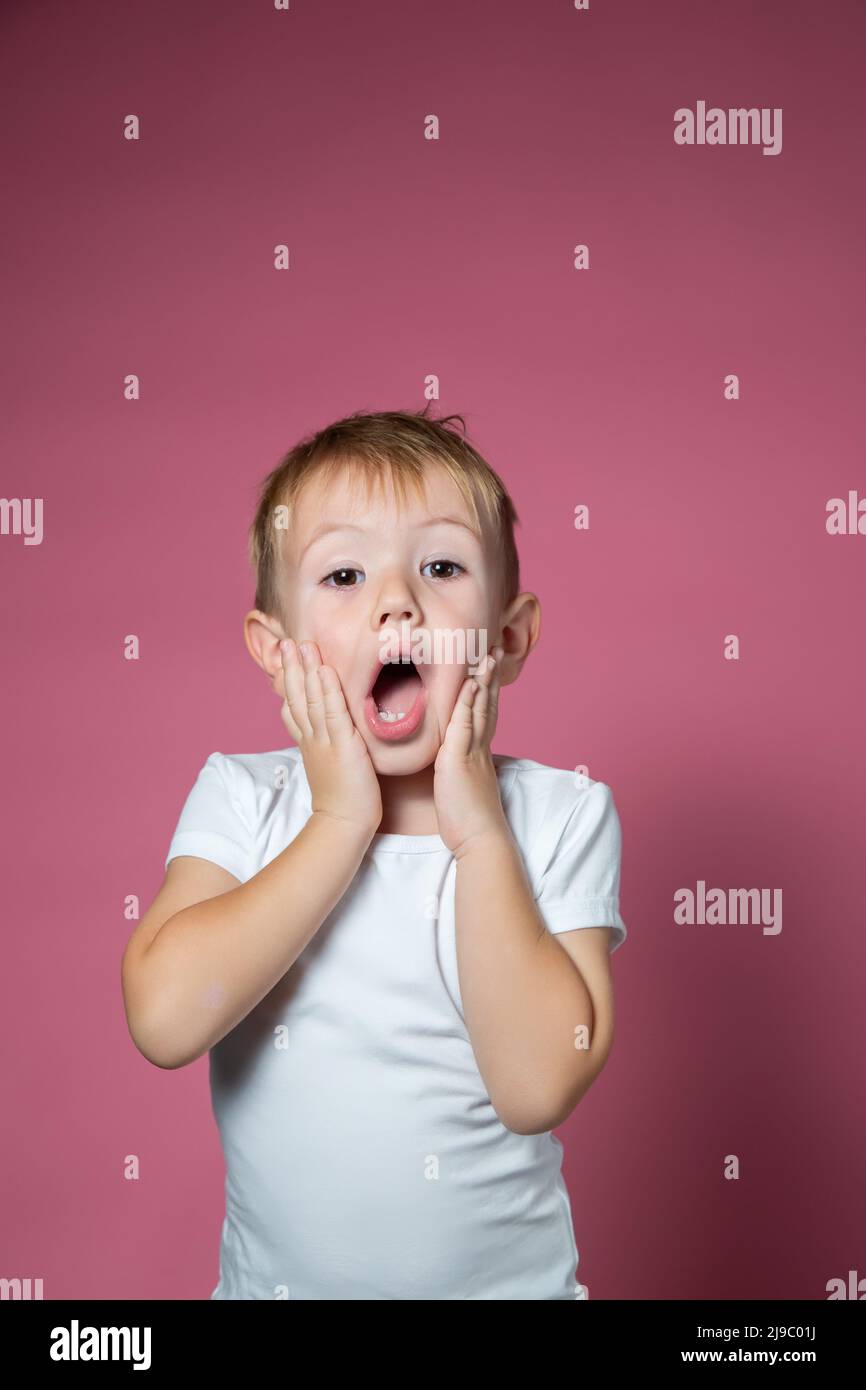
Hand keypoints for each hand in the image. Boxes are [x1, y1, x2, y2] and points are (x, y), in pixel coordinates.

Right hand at [280, 638, 382, 834]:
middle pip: (296, 697)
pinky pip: (333, 713)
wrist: (344, 823)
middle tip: (287, 642)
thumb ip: (325, 744)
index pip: (292, 706)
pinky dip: (327, 691)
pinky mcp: (343, 746)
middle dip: (291, 668)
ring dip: (306, 670)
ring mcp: (325, 741)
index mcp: (308, 742)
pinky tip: (323, 671)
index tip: (284, 659)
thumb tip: (324, 731)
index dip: (287, 682)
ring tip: (303, 646)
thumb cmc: (342, 797)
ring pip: (311, 699)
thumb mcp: (327, 765)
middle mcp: (312, 738)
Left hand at [433, 646, 509, 856]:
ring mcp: (472, 752)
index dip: (486, 690)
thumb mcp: (461, 785)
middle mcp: (479, 748)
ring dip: (484, 680)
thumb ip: (457, 767)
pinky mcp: (460, 760)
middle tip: (494, 650)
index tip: (487, 668)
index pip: (484, 713)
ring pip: (480, 709)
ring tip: (488, 655)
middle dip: (490, 676)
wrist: (479, 840)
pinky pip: (464, 725)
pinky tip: (469, 683)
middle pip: (487, 704)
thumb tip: (450, 760)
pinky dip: (466, 702)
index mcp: (477, 753)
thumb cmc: (467, 818)